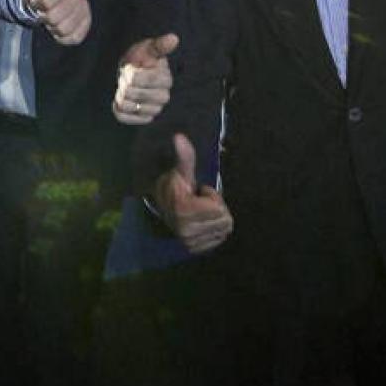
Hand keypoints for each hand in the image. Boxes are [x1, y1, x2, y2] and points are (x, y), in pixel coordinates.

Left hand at [22, 0, 90, 45]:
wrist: (46, 5)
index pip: (45, 1)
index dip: (36, 3)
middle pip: (53, 16)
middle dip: (43, 15)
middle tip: (43, 10)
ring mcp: (84, 11)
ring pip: (62, 28)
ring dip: (51, 26)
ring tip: (51, 18)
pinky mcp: (85, 26)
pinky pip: (71, 38)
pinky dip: (61, 36)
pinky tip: (59, 27)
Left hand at [113, 33, 178, 124]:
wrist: (135, 73)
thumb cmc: (142, 59)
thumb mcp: (148, 49)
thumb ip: (160, 45)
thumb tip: (174, 38)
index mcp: (166, 80)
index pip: (140, 79)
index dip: (130, 72)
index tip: (131, 68)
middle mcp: (164, 97)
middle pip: (132, 93)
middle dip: (124, 83)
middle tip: (127, 78)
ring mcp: (154, 110)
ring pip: (126, 105)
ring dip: (120, 95)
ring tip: (125, 89)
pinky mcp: (144, 119)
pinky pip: (123, 117)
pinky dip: (117, 108)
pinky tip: (121, 100)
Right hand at [151, 133, 232, 253]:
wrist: (161, 206)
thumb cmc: (175, 186)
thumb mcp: (182, 170)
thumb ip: (185, 155)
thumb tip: (179, 137)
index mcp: (184, 210)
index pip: (219, 209)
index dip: (212, 196)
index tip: (199, 192)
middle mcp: (186, 229)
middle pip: (224, 220)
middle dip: (216, 208)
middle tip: (201, 202)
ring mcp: (190, 241)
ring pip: (223, 230)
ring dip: (215, 219)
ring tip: (201, 211)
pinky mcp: (194, 248)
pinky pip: (218, 239)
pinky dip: (214, 230)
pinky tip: (202, 222)